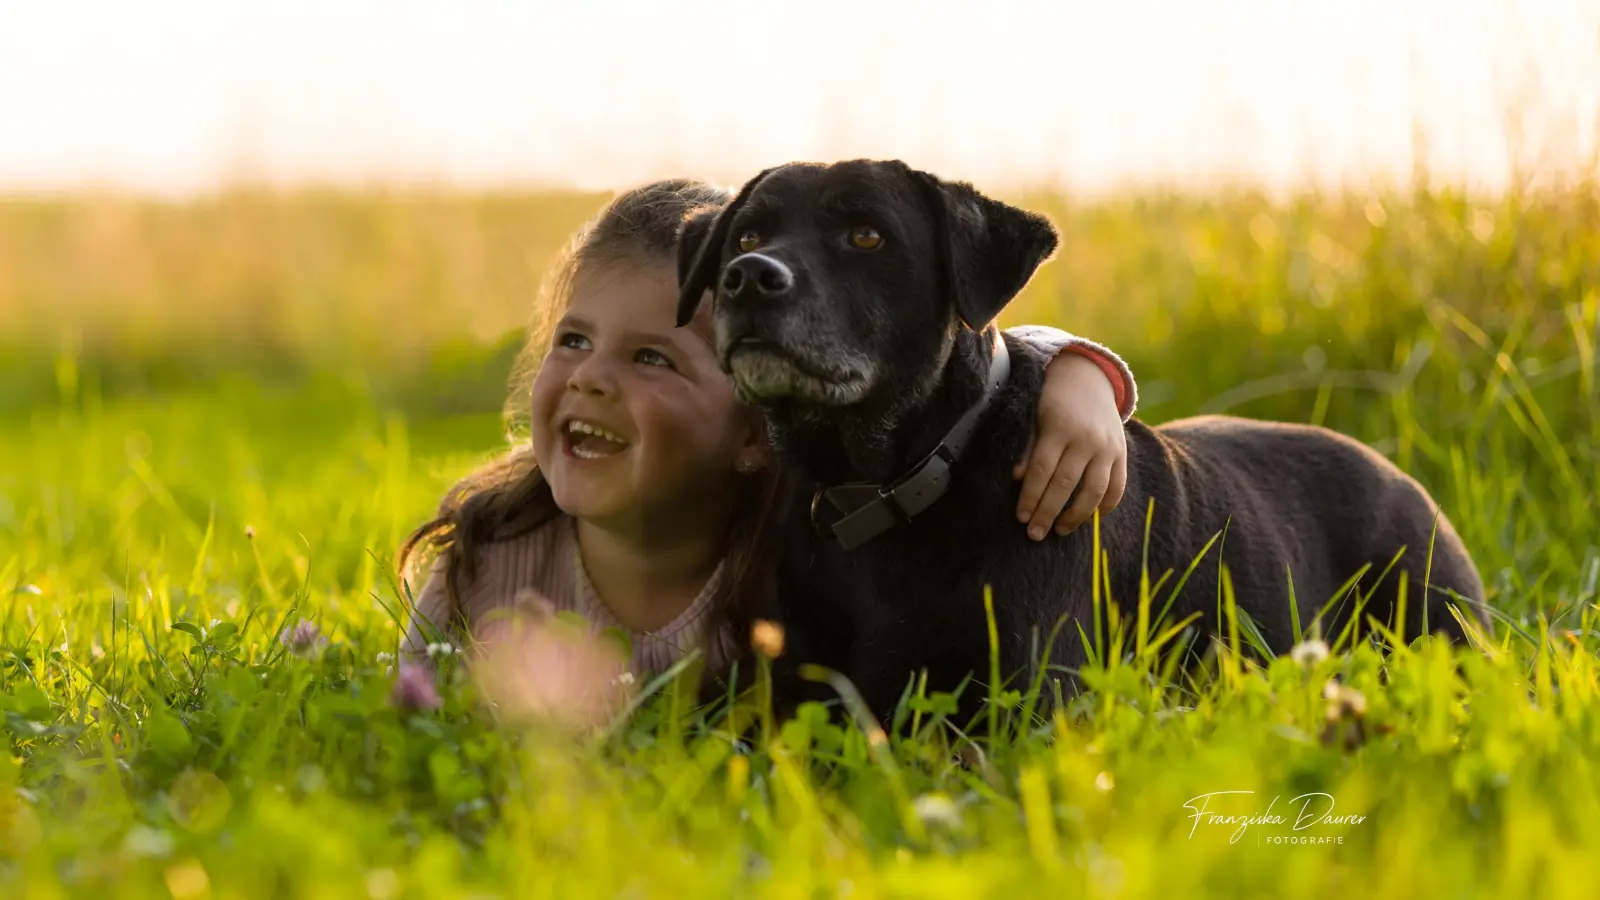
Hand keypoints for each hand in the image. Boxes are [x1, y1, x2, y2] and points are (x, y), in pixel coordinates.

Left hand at [1013, 350, 1128, 538]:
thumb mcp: (1035, 418)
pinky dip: (1105, 506)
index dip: (1030, 496)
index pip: (1042, 470)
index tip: (1021, 517)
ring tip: (1060, 530)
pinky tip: (1090, 520)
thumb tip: (1018, 479)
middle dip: (1048, 512)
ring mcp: (1107, 446)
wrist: (1088, 378)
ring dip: (1076, 515)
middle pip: (1065, 484)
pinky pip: (1117, 486)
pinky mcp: (1122, 452)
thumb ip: (1028, 448)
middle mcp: (1086, 438)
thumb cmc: (1053, 402)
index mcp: (1059, 428)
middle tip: (1035, 534)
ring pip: (1093, 490)